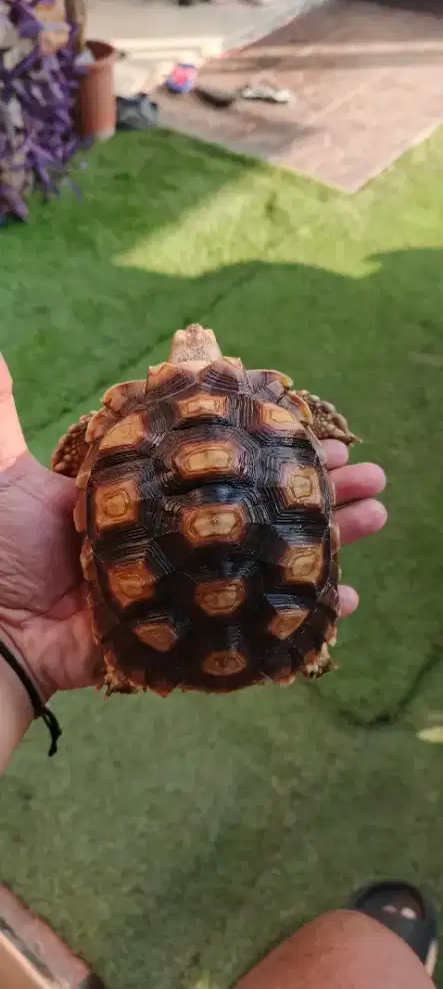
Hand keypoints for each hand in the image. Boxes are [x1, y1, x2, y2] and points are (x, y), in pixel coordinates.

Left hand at [0, 356, 385, 704]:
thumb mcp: (4, 473)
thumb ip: (4, 412)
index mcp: (150, 497)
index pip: (224, 465)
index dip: (269, 446)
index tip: (313, 423)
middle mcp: (179, 538)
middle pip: (261, 509)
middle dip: (319, 489)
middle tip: (368, 471)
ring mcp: (192, 587)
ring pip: (273, 560)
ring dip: (328, 541)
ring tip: (377, 515)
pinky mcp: (194, 634)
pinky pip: (260, 625)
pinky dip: (304, 616)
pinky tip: (347, 596)